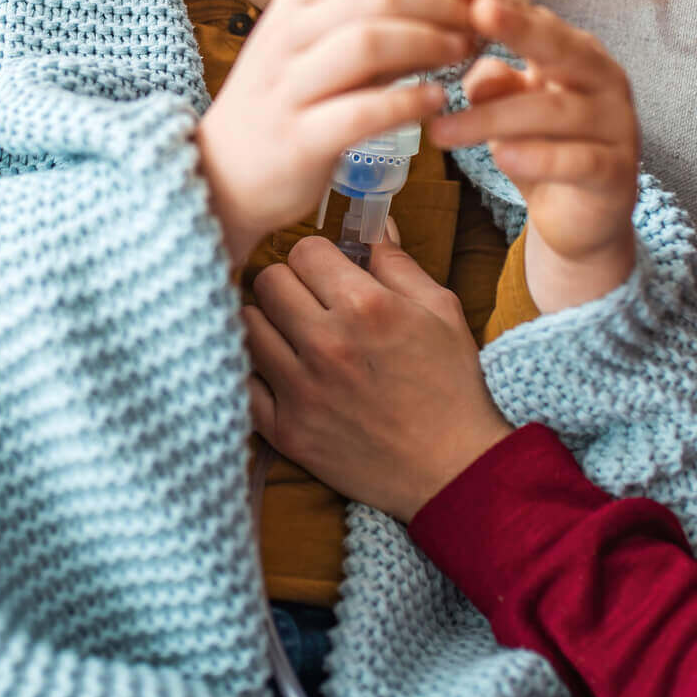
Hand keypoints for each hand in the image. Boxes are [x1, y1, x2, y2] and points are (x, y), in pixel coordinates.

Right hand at [197, 0, 480, 266]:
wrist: (223, 175)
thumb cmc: (285, 107)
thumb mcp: (315, 51)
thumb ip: (370, 26)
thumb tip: (447, 4)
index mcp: (295, 5)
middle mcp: (287, 36)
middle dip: (442, 4)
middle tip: (480, 24)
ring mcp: (288, 86)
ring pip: (367, 43)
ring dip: (429, 43)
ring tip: (464, 55)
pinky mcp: (297, 138)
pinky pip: (361, 111)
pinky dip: (407, 102)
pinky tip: (437, 102)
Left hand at [244, 236, 512, 522]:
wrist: (454, 471)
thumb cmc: (452, 387)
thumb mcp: (441, 311)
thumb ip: (398, 263)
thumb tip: (371, 225)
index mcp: (366, 307)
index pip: (303, 251)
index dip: (318, 257)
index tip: (328, 273)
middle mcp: (327, 344)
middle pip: (268, 281)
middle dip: (289, 283)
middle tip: (309, 301)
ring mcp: (301, 390)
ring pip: (247, 325)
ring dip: (268, 323)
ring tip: (292, 334)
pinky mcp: (286, 431)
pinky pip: (242, 381)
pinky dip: (256, 371)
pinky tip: (280, 371)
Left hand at [429, 0, 642, 312]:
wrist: (583, 218)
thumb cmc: (543, 148)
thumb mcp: (512, 109)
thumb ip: (496, 83)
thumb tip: (472, 67)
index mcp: (578, 55)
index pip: (538, 21)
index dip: (502, 5)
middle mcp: (604, 81)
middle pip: (560, 48)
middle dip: (517, 28)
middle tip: (474, 12)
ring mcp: (616, 126)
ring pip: (554, 111)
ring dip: (492, 118)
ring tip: (440, 130)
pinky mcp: (616, 173)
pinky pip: (577, 161)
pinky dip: (538, 159)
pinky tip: (502, 158)